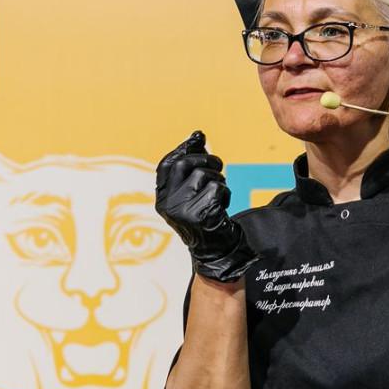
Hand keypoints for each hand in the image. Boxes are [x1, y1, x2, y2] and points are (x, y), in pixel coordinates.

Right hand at [156, 130, 258, 281]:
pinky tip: (223, 206)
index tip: (197, 139)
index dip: (182, 149)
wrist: (215, 252)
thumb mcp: (192, 193)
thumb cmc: (206, 218)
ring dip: (219, 180)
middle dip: (205, 159)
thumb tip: (197, 136)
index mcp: (162, 198)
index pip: (166, 165)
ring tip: (220, 194)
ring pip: (204, 176)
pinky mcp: (200, 215)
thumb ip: (192, 167)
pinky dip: (226, 193)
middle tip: (218, 166)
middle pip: (183, 165)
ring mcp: (182, 210)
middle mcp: (168, 204)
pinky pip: (217, 189)